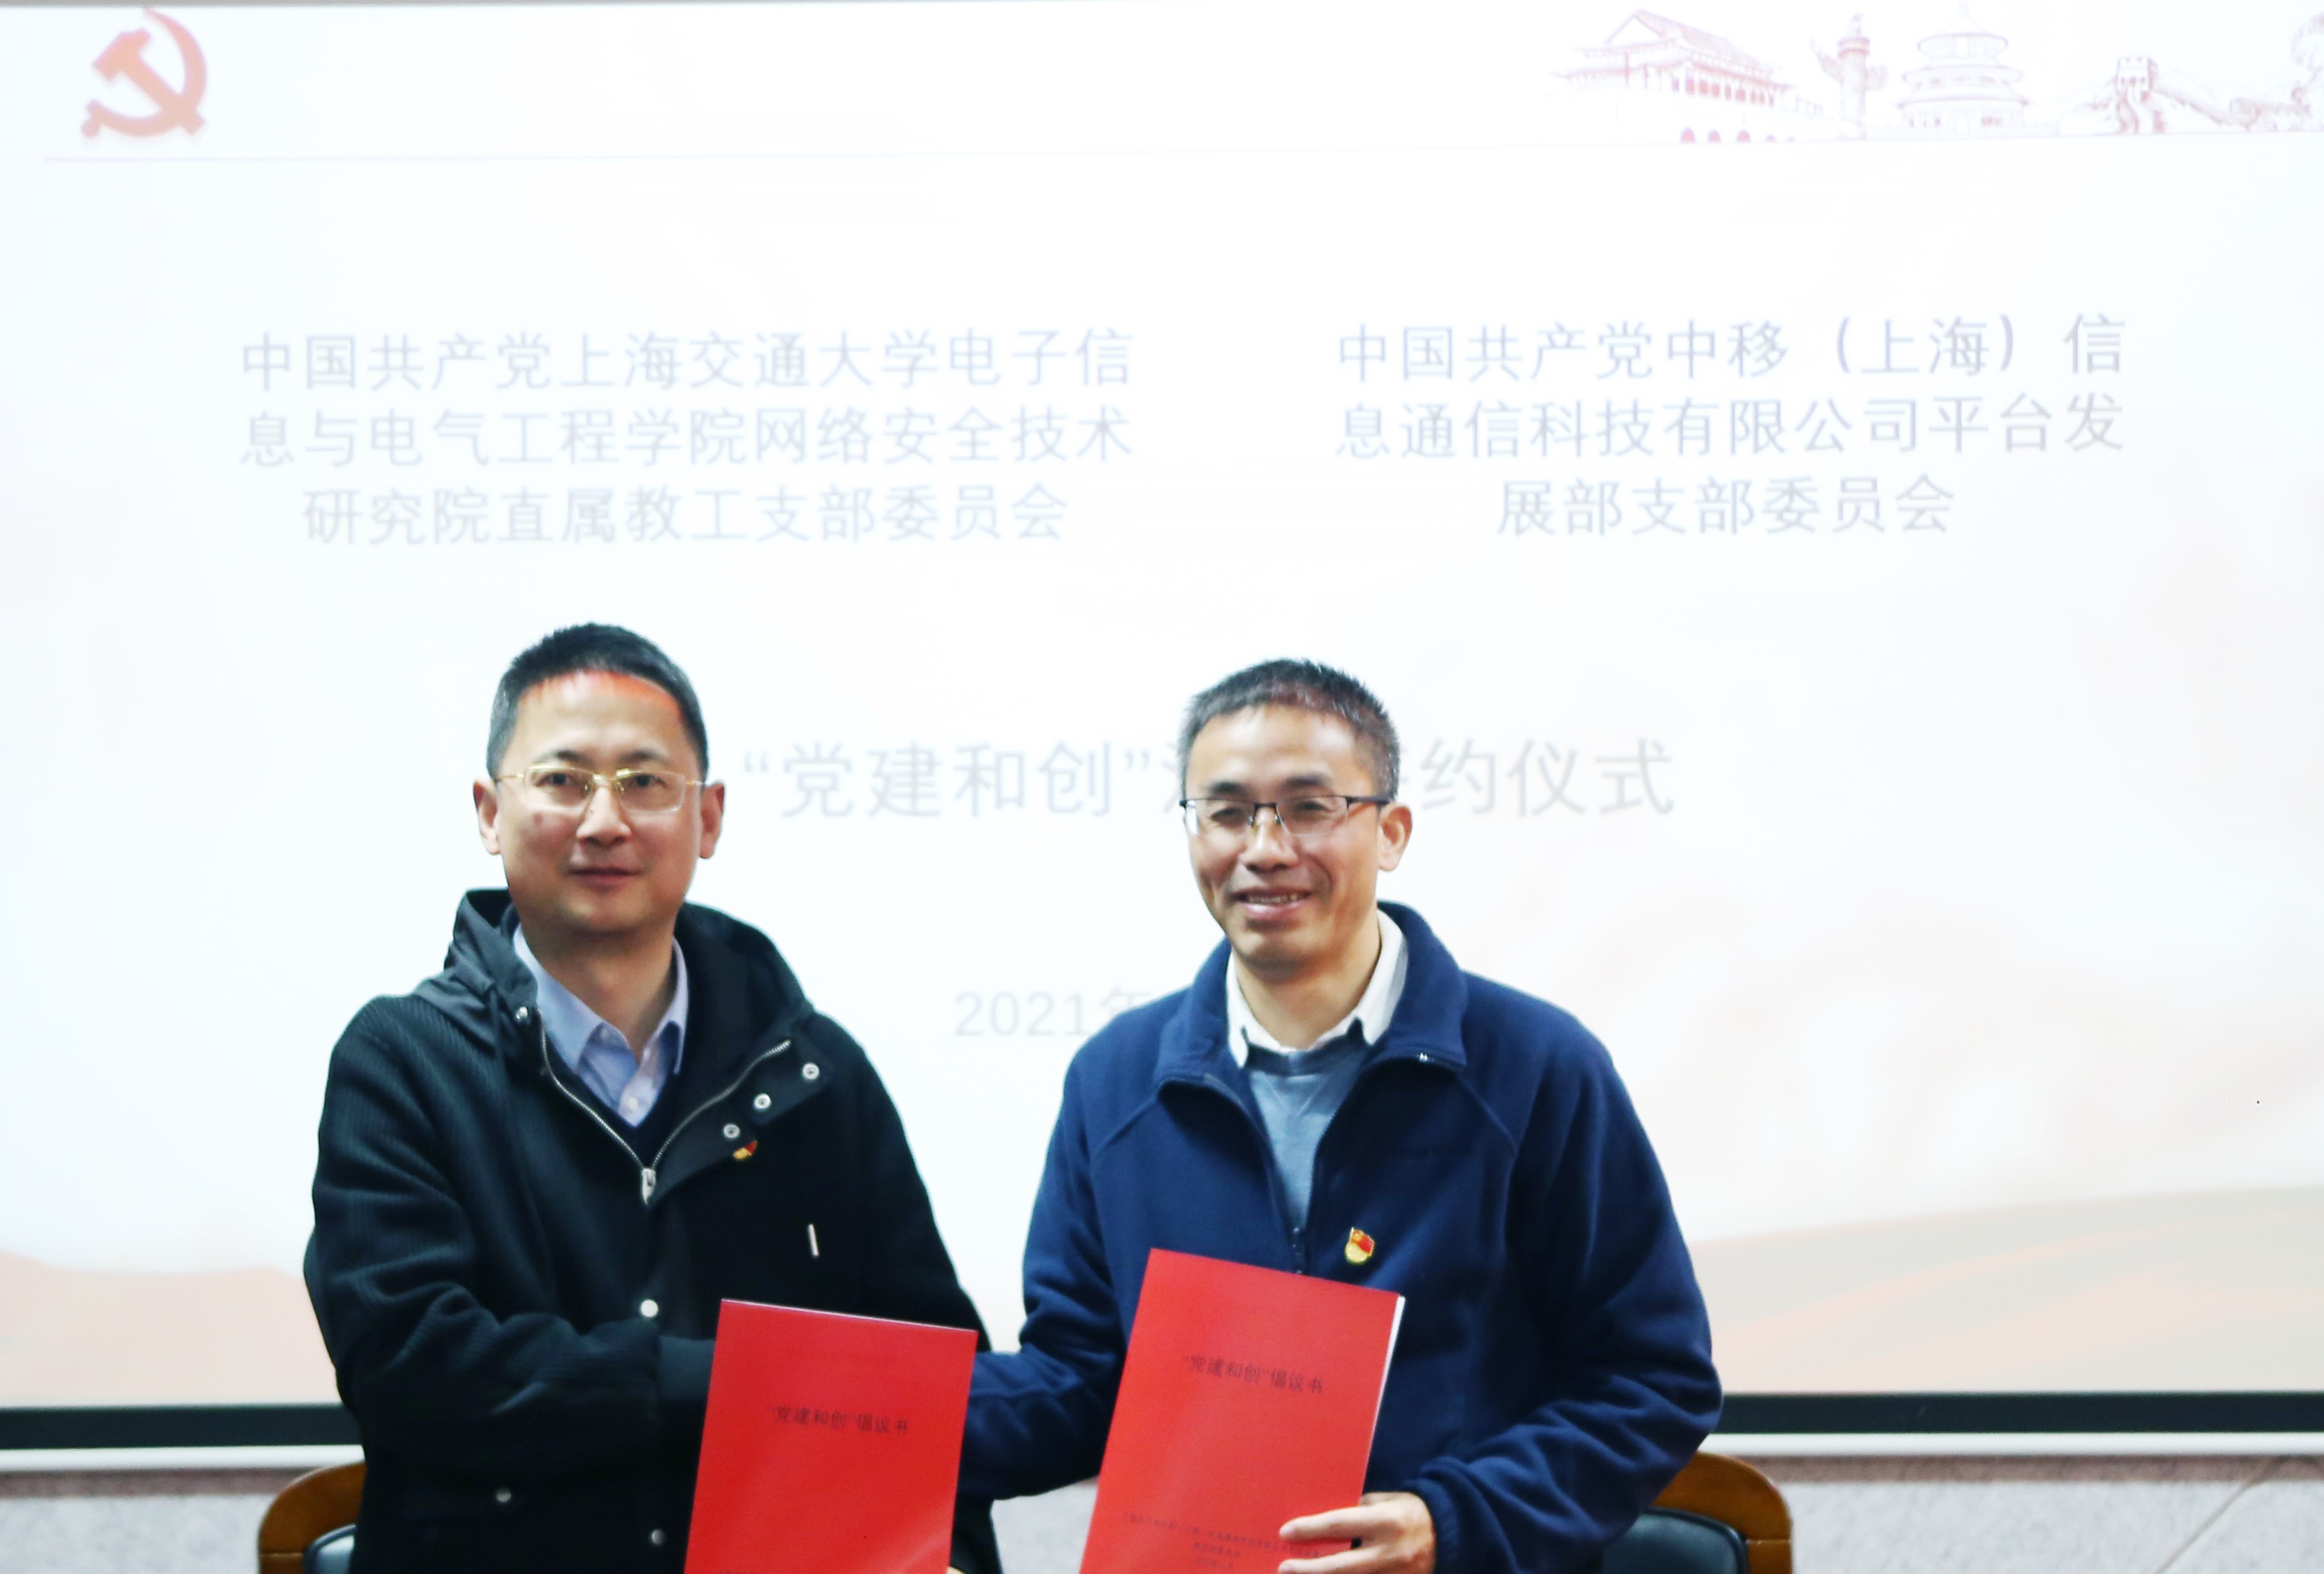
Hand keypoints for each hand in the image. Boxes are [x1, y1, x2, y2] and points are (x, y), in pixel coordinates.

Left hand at [1278, 1491, 1434, 1573]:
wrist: (1452, 1534)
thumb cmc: (1413, 1511)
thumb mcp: (1388, 1500)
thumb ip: (1360, 1510)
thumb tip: (1330, 1521)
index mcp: (1386, 1521)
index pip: (1340, 1524)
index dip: (1311, 1529)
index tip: (1286, 1532)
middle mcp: (1390, 1551)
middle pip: (1341, 1566)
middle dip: (1309, 1570)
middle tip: (1284, 1568)